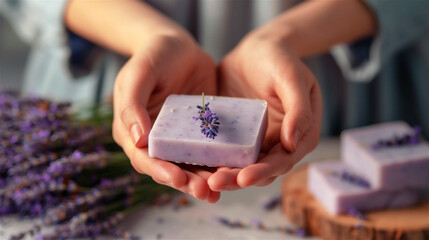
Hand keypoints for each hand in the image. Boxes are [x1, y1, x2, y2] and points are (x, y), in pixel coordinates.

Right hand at [112, 31, 219, 202]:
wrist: (179, 45)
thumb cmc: (153, 56)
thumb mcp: (138, 75)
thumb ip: (132, 105)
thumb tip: (138, 141)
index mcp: (133, 131)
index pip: (144, 158)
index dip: (160, 171)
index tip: (178, 179)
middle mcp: (155, 140)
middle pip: (169, 168)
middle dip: (187, 182)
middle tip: (207, 191)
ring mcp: (178, 138)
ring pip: (190, 165)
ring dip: (204, 178)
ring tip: (220, 189)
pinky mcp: (199, 132)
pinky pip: (209, 150)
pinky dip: (218, 162)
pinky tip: (233, 169)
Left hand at [208, 30, 321, 190]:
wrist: (258, 48)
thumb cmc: (281, 59)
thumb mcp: (293, 79)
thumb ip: (298, 110)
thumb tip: (293, 143)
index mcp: (299, 135)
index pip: (283, 161)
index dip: (264, 172)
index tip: (244, 177)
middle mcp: (277, 143)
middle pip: (259, 169)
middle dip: (238, 179)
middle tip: (215, 183)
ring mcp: (255, 140)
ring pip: (240, 165)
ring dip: (224, 174)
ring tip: (204, 180)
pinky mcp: (235, 134)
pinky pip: (224, 150)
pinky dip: (213, 159)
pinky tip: (197, 163)